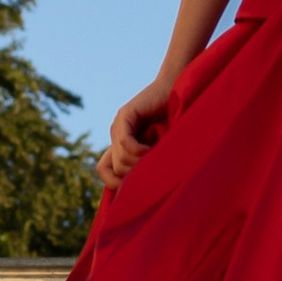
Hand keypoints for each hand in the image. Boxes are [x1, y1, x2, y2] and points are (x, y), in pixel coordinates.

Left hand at [99, 76, 178, 192]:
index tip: (135, 187)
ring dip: (140, 163)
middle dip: (135, 175)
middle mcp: (116, 135)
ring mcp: (118, 125)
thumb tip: (138, 191)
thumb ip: (147, 163)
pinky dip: (139, 151)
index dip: (114, 183)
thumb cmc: (174, 121)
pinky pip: (126, 143)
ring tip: (155, 156)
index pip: (103, 170)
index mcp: (120, 144)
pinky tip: (152, 149)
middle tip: (153, 169)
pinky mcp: (126, 115)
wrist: (178, 90)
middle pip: (116, 169)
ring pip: (120, 159)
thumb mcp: (159, 149)